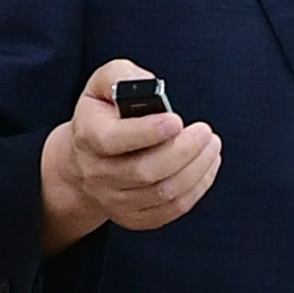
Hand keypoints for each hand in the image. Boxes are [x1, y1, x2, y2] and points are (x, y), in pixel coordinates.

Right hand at [40, 63, 221, 251]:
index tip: (176, 121)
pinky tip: (206, 167)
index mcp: (89, 136)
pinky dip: (196, 189)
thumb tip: (151, 85)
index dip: (147, 132)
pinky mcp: (132, 217)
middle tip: (205, 132)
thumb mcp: (102, 84)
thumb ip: (123, 75)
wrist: (81, 161)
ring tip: (212, 145)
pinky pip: (170, 210)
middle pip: (145, 171)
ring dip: (196, 169)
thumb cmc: (101, 116)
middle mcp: (97, 173)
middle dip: (183, 151)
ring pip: (162, 192)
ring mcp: (114, 200)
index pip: (114, 140)